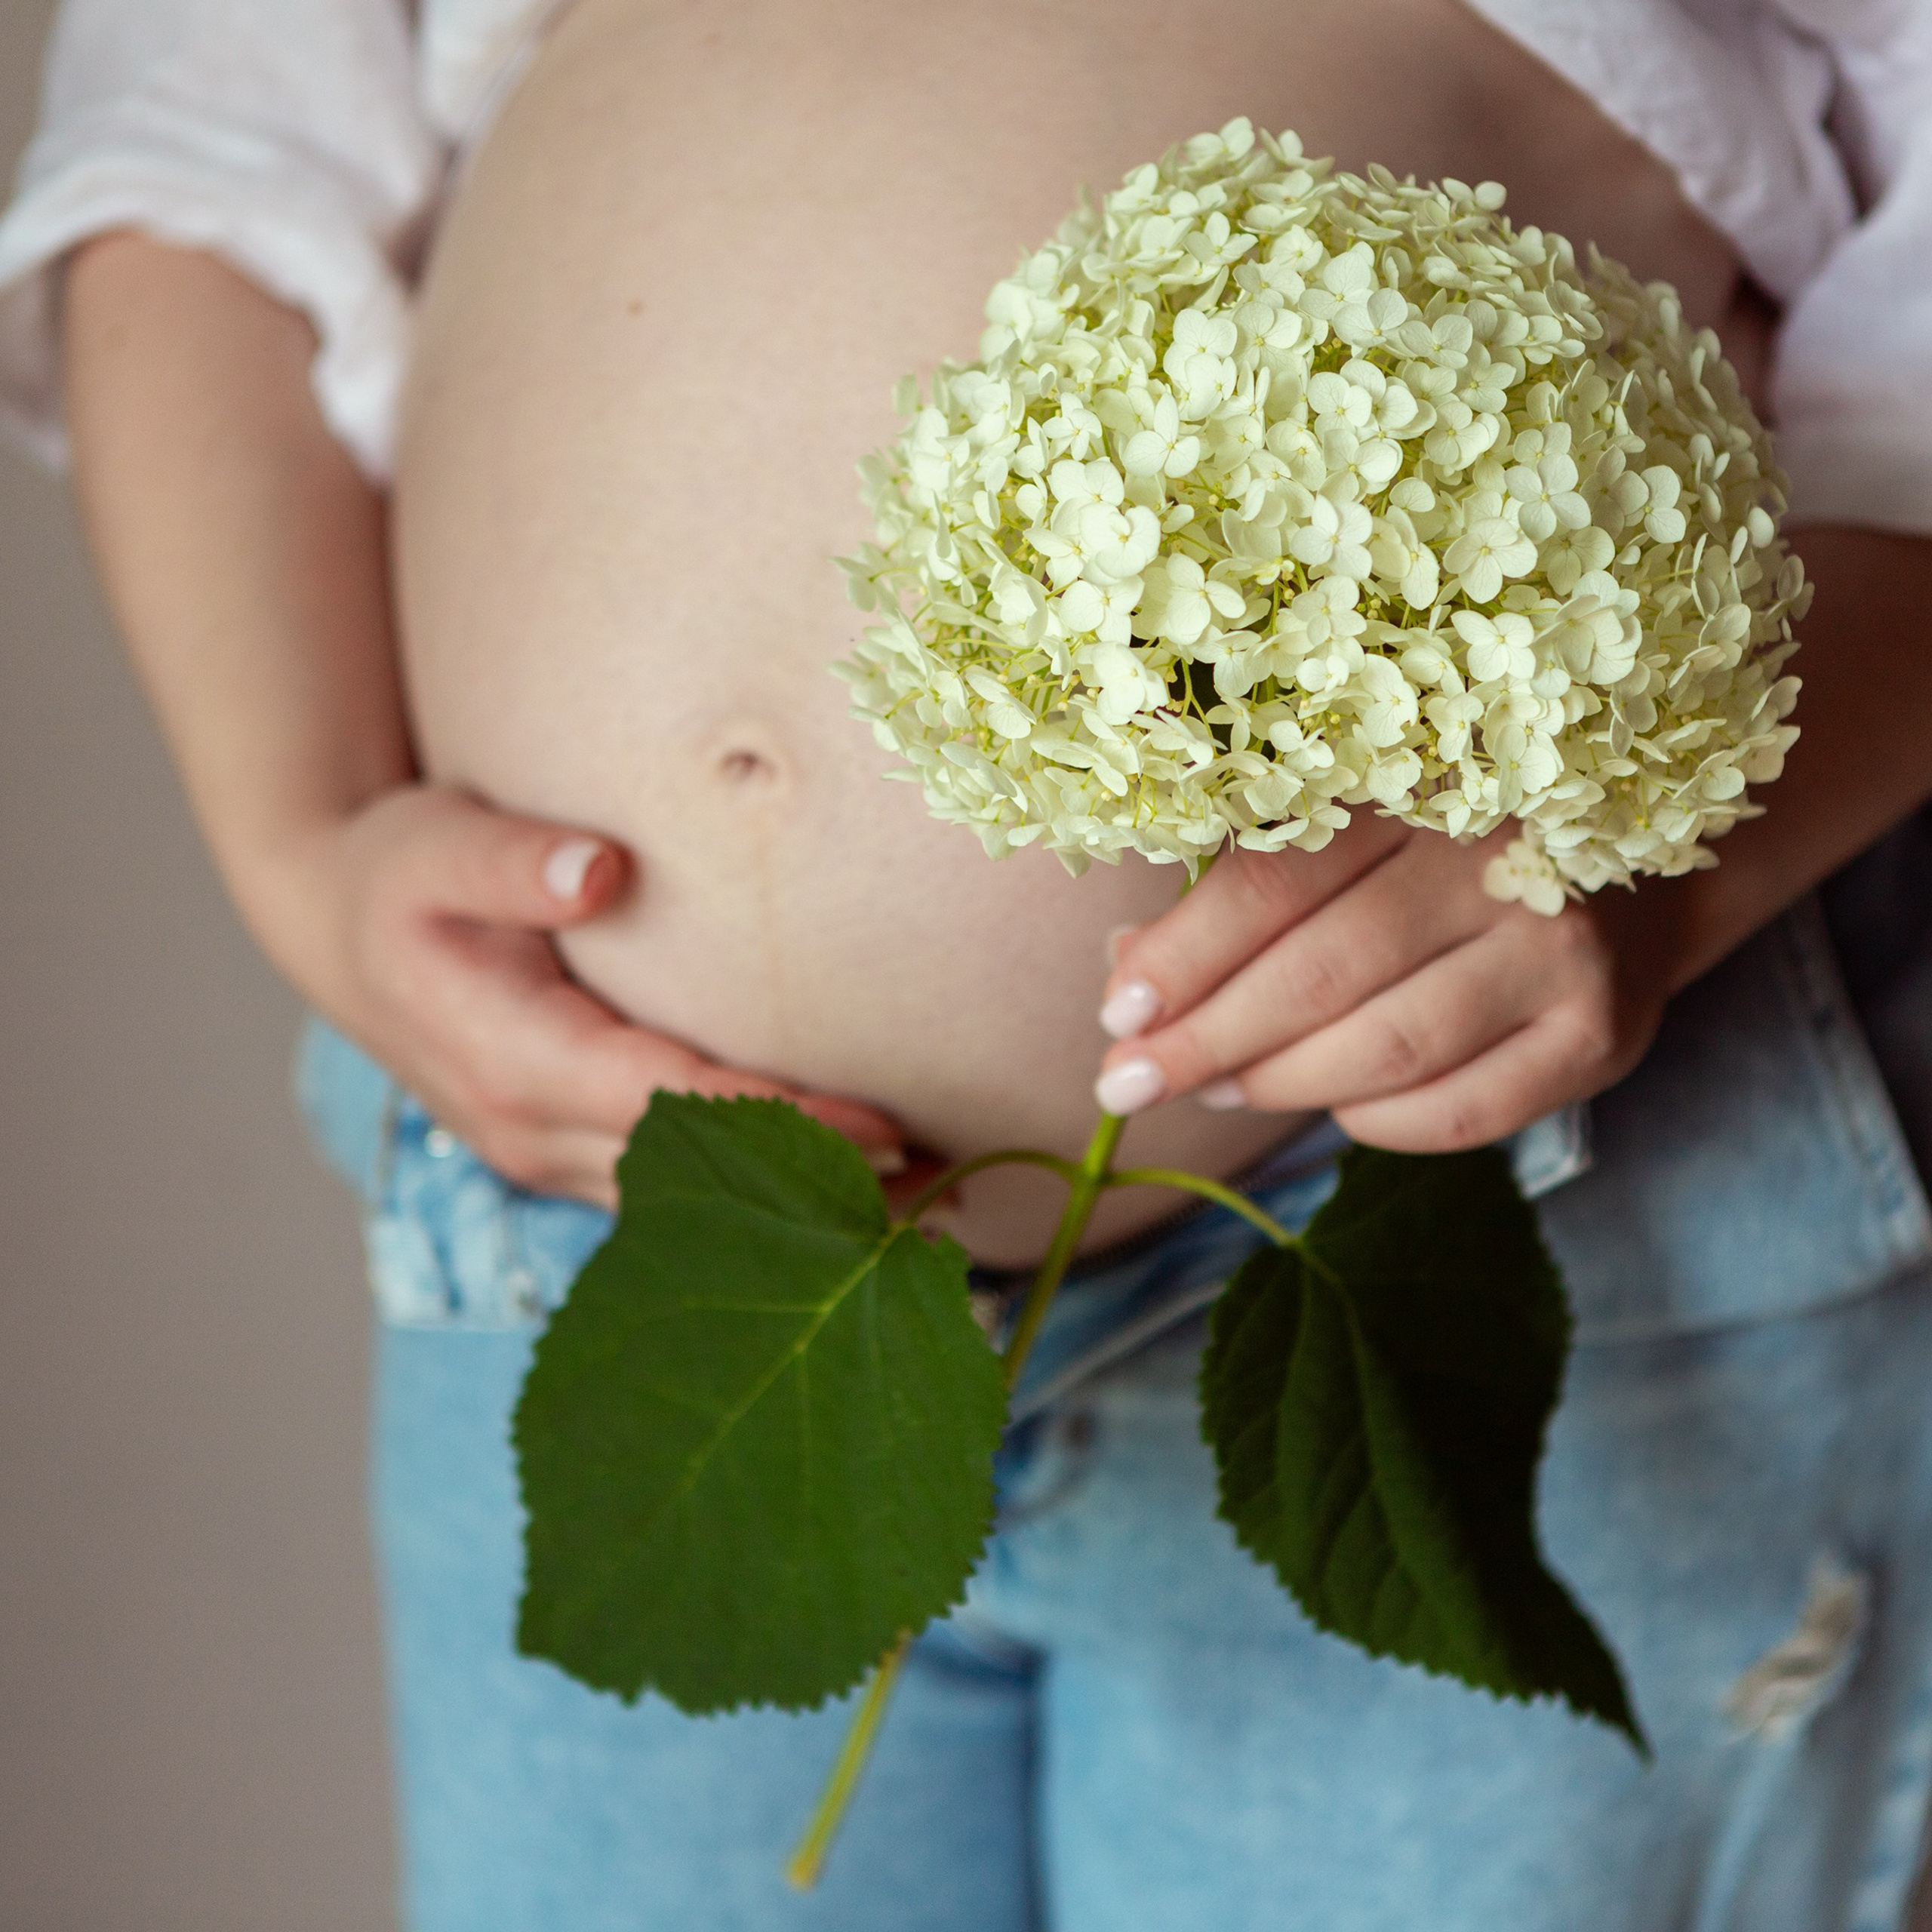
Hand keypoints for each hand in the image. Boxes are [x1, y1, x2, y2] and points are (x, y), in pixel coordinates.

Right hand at [258, 782, 904, 1206]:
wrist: (345, 933)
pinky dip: (756, 1205)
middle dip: (815, 1189)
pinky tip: (843, 1198)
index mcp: (513, 1062)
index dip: (778, 1122)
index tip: (880, 1126)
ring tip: (925, 1212)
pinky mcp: (568, 1157)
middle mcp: (532, 1134)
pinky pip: (673, 1201)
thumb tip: (602, 870)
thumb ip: (513, 861)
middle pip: (696, 1182)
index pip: (670, 1107)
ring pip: (689, 1210)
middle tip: (946, 1194)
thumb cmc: (398, 880)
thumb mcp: (432, 847)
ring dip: (798, 1213)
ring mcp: (548, 1158)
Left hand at [1093, 820, 1674, 1151]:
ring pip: (1386, 1049)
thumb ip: (1241, 886)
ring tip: (1213, 1090)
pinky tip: (1332, 1106)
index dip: (1183, 956)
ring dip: (1278, 1083)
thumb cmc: (1452, 840)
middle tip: (1128, 1083)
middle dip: (1207, 1041)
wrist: (1640, 860)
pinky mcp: (1600, 1035)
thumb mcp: (1351, 825)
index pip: (1275, 882)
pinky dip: (1376, 1123)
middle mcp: (1501, 856)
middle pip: (1321, 973)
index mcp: (1420, 778)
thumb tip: (1127, 976)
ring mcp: (1561, 949)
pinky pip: (1461, 1112)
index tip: (1116, 1015)